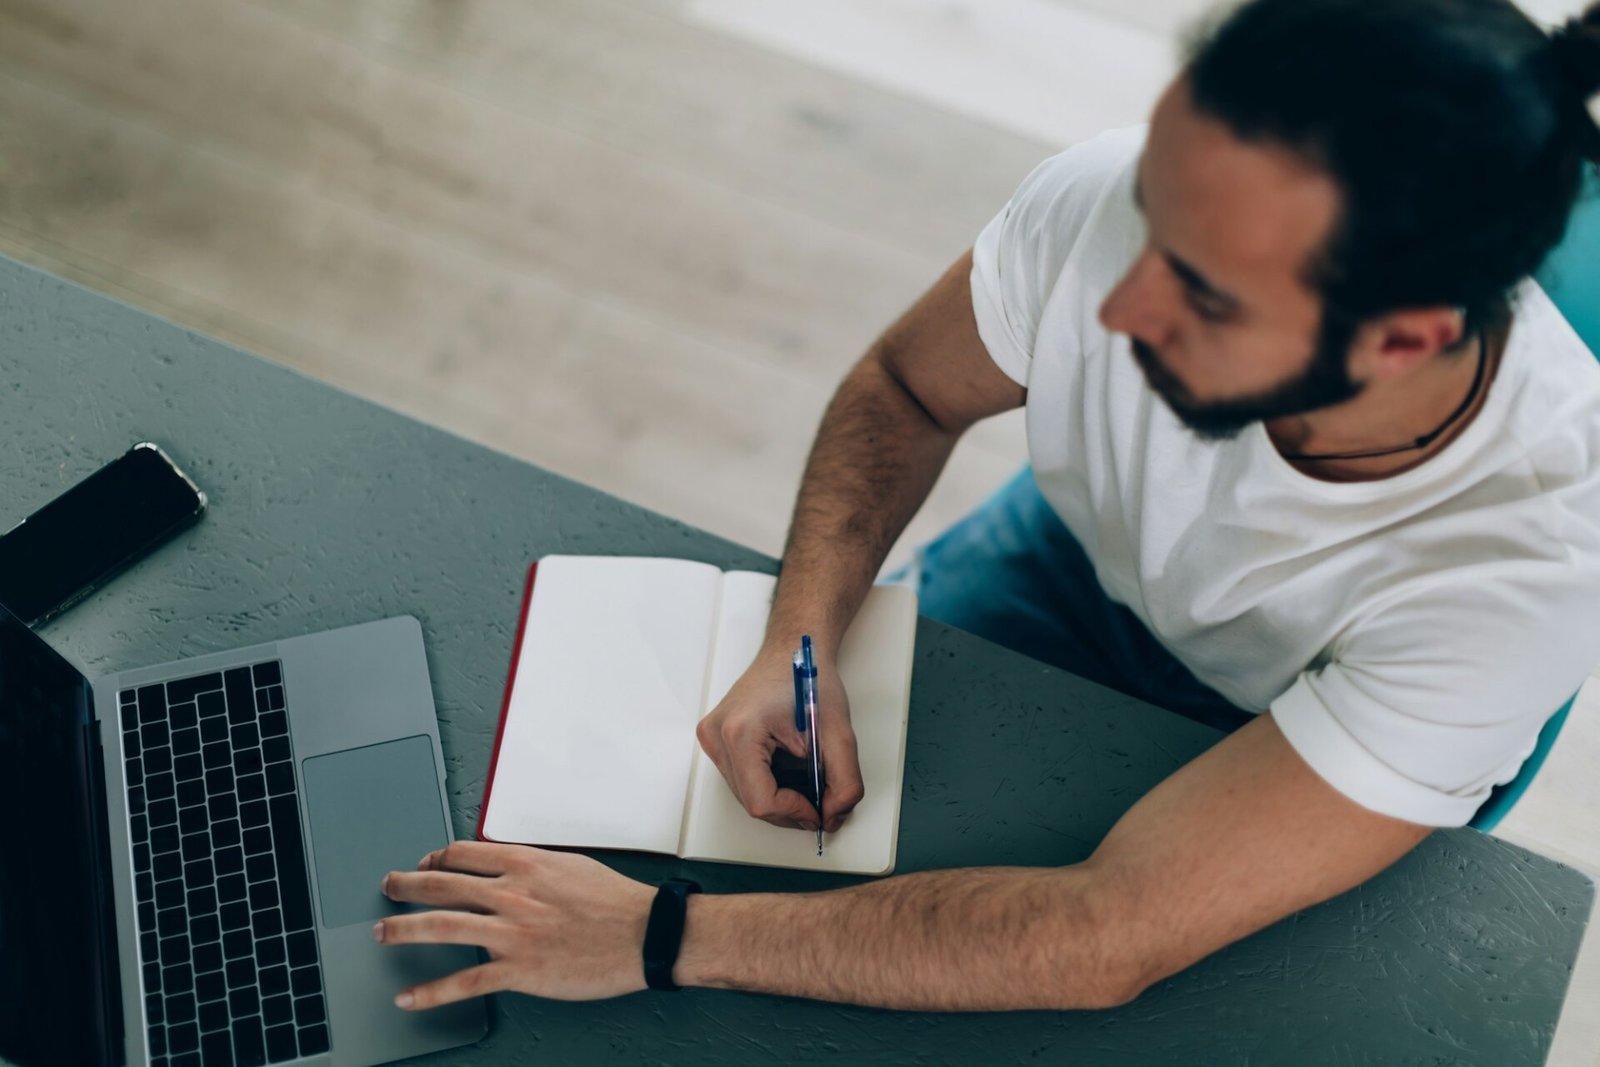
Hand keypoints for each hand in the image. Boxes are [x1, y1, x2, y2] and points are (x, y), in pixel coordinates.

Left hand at [376, 841, 653, 1006]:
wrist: (643, 933)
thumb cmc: (616, 901)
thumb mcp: (571, 865)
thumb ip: (533, 865)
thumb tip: (509, 866)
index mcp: (525, 864)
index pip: (464, 854)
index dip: (436, 857)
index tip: (425, 863)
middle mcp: (512, 894)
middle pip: (442, 885)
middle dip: (405, 885)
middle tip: (387, 887)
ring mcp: (512, 933)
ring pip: (442, 927)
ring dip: (403, 929)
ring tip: (382, 933)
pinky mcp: (519, 969)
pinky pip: (465, 982)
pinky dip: (431, 991)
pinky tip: (410, 997)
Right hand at [695, 645, 863, 831]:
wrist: (792, 650)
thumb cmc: (809, 678)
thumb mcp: (839, 734)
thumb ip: (845, 782)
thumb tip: (833, 815)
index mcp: (740, 731)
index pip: (761, 801)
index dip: (795, 813)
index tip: (819, 810)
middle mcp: (717, 736)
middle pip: (752, 802)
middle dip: (790, 808)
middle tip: (820, 798)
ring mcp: (712, 738)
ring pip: (746, 795)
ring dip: (779, 797)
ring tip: (804, 776)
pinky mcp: (716, 739)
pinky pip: (741, 779)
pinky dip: (769, 784)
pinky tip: (787, 768)